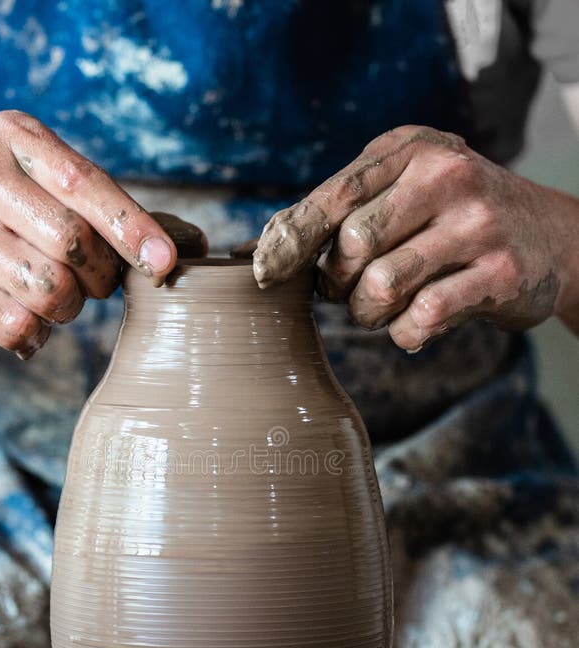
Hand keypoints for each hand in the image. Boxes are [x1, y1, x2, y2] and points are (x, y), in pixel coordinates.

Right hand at [0, 111, 196, 357]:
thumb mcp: (30, 176)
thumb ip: (100, 203)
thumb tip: (192, 246)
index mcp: (13, 138)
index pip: (88, 185)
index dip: (134, 228)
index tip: (169, 262)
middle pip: (77, 247)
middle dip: (99, 278)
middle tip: (89, 282)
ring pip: (51, 291)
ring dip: (66, 309)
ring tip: (47, 296)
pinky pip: (16, 326)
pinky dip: (32, 335)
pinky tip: (19, 320)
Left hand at [253, 125, 578, 349]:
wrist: (551, 235)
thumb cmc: (454, 215)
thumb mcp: (404, 187)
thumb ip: (343, 206)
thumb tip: (262, 246)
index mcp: (412, 151)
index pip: (334, 196)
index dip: (290, 239)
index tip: (262, 272)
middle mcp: (446, 177)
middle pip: (352, 246)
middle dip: (336, 283)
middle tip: (346, 291)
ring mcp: (477, 225)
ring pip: (382, 286)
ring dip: (367, 312)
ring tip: (379, 307)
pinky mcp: (500, 274)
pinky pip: (422, 319)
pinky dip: (405, 333)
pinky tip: (414, 323)